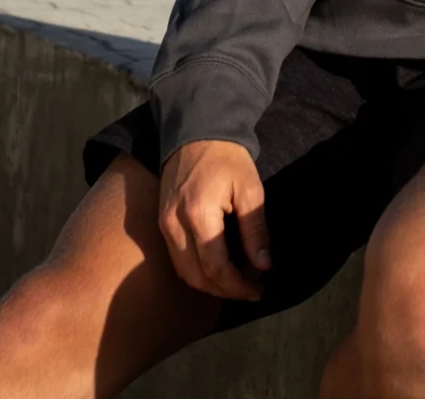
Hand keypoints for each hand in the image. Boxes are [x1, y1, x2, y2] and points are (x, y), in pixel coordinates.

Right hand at [158, 139, 270, 299]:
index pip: (215, 266)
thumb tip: (264, 266)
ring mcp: (163, 224)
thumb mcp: (250, 188)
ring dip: (209, 284)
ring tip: (237, 282)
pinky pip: (176, 259)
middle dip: (225, 290)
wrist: (197, 133)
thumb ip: (255, 229)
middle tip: (251, 290)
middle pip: (196, 276)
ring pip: (183, 272)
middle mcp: (174, 224)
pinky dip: (196, 271)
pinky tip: (217, 269)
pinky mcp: (160, 223)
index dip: (237, 285)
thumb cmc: (228, 158)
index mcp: (199, 213)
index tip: (258, 290)